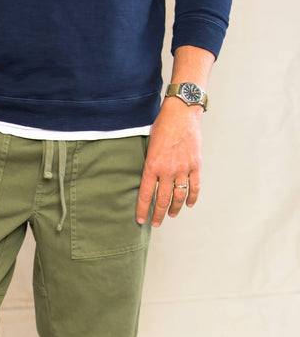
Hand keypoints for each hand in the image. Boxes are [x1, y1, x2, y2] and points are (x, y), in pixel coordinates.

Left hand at [136, 97, 202, 226]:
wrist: (181, 113)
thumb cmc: (162, 126)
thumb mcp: (149, 145)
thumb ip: (150, 164)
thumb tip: (149, 180)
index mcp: (152, 166)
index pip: (145, 194)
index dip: (142, 210)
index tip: (141, 220)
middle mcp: (167, 170)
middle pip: (162, 200)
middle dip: (158, 214)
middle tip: (156, 223)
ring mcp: (183, 169)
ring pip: (179, 196)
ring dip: (175, 208)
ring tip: (171, 215)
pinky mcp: (196, 165)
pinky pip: (195, 186)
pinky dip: (192, 197)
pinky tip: (189, 204)